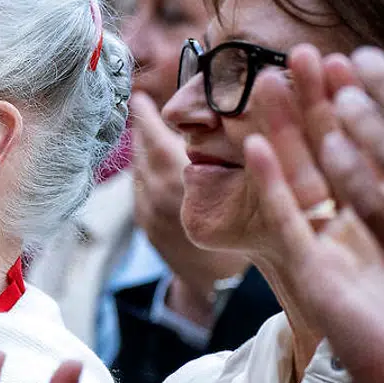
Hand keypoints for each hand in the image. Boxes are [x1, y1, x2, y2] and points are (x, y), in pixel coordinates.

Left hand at [131, 91, 245, 325]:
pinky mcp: (143, 224)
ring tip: (150, 132)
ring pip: (138, 170)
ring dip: (143, 150)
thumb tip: (219, 119)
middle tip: (144, 106)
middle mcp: (156, 194)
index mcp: (178, 181)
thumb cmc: (245, 235)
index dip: (144, 115)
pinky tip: (157, 167)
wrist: (216, 287)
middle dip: (143, 128)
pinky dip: (146, 174)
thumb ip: (227, 153)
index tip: (138, 95)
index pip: (152, 137)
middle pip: (141, 151)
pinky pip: (139, 189)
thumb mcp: (245, 189)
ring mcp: (145, 211)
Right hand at [245, 45, 383, 382]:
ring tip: (267, 83)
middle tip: (304, 55)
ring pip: (298, 175)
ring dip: (280, 128)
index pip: (370, 139)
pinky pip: (288, 225)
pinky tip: (256, 149)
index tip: (358, 56)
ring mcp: (329, 245)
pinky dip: (270, 187)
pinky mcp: (313, 275)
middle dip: (314, 99)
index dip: (361, 96)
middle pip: (327, 147)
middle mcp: (356, 220)